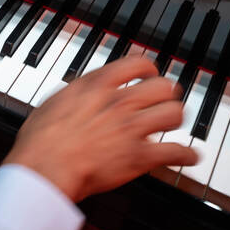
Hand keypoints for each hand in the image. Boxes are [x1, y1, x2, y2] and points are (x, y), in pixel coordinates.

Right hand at [4, 56, 198, 202]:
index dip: (149, 70)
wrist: (45, 166)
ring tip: (172, 123)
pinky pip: (176, 152)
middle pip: (162, 86)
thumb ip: (77, 93)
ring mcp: (132, 128)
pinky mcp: (139, 156)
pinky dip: (186, 155)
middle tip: (165, 100)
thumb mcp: (55, 100)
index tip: (149, 76)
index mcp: (97, 85)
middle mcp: (119, 102)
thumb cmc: (41, 140)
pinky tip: (188, 157)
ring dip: (175, 119)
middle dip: (167, 94)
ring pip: (174, 113)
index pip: (137, 63)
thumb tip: (81, 91)